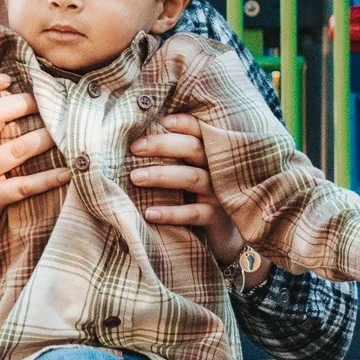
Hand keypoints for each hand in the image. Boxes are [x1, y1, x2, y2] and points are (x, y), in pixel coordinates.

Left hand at [130, 113, 270, 284]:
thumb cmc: (200, 197)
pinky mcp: (217, 218)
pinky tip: (150, 213)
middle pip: (193, 149)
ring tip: (135, 177)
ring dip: (161, 176)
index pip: (201, 130)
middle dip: (162, 145)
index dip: (183, 123)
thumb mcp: (193, 172)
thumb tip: (138, 139)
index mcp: (213, 153)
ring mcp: (220, 193)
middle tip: (135, 148)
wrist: (225, 237)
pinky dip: (171, 213)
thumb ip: (177, 155)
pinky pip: (194, 213)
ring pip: (192, 178)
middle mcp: (218, 169)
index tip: (160, 121)